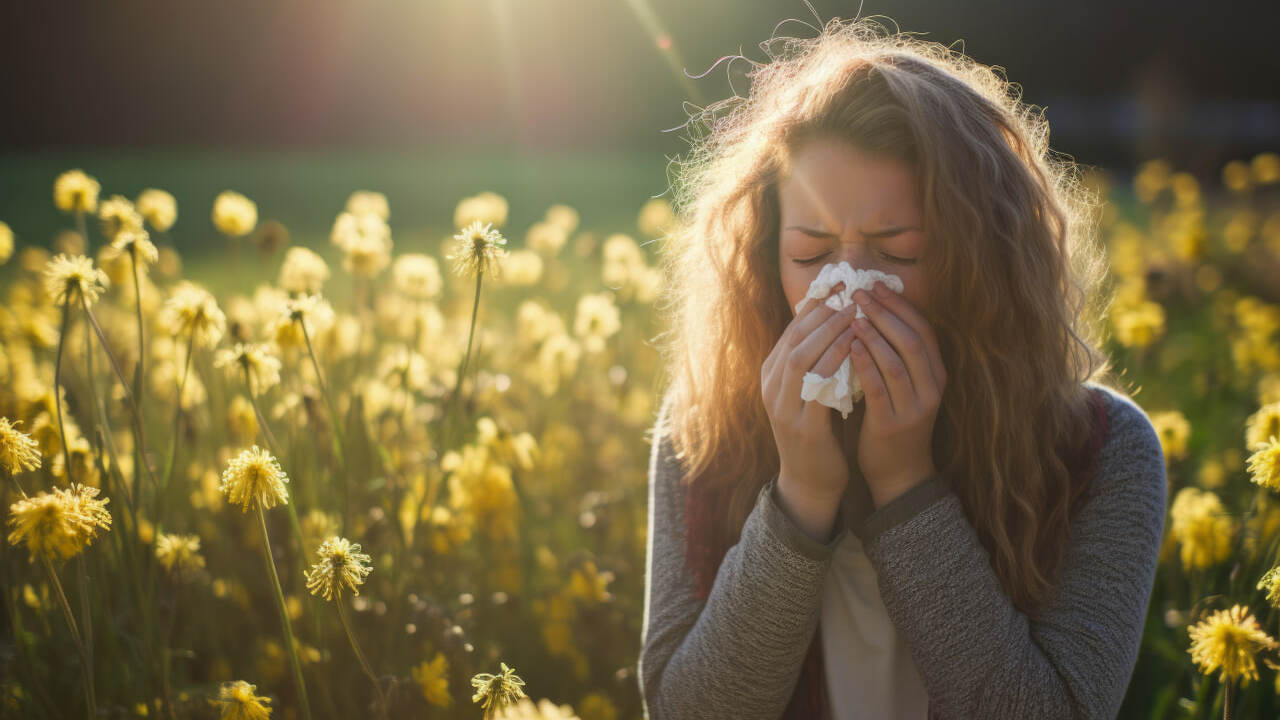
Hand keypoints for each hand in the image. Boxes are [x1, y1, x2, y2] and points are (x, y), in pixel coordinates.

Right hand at [761, 283, 858, 539]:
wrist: (808, 481)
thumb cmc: (815, 430)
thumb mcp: (808, 390)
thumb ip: (814, 360)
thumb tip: (834, 320)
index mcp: (771, 376)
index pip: (791, 330)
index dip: (814, 306)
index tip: (838, 284)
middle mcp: (772, 388)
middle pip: (794, 338)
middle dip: (822, 312)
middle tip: (849, 291)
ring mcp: (784, 408)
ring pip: (802, 357)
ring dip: (829, 332)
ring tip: (854, 313)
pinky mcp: (803, 427)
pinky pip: (818, 387)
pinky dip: (836, 363)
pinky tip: (856, 348)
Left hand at [848, 281, 947, 508]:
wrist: (898, 472)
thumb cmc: (894, 420)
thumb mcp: (903, 385)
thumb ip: (894, 353)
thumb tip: (871, 311)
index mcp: (935, 374)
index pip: (924, 330)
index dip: (901, 305)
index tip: (877, 284)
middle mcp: (932, 388)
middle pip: (912, 340)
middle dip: (886, 313)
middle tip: (860, 292)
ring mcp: (915, 407)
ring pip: (897, 362)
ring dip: (874, 335)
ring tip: (853, 315)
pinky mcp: (893, 424)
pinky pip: (880, 388)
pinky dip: (865, 364)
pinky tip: (849, 347)